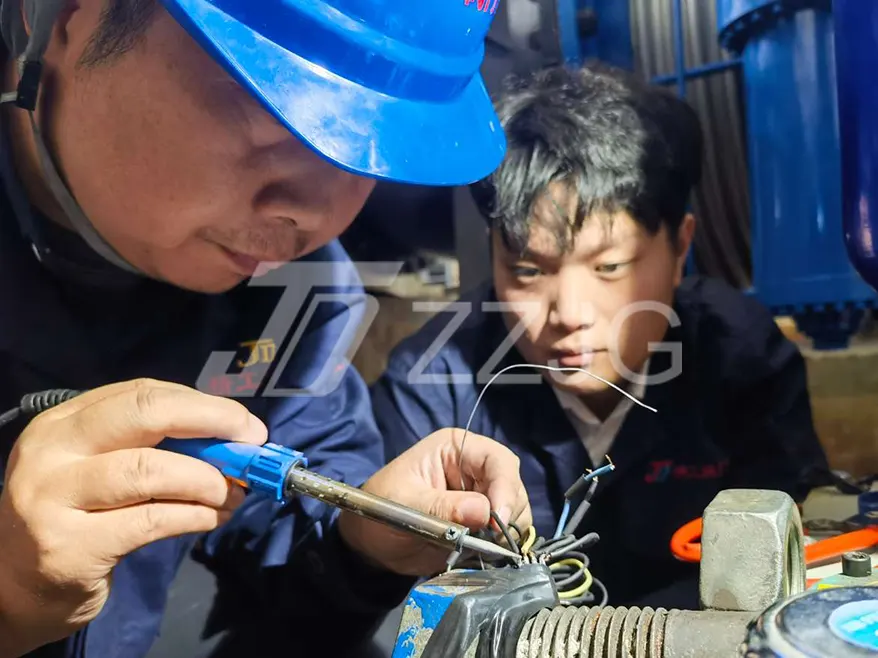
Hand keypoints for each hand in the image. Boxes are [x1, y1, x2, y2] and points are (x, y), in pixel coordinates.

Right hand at [0, 379, 266, 656]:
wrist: (14, 589)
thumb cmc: (76, 517)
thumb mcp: (102, 468)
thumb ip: (154, 447)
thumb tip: (232, 440)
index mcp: (62, 422)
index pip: (141, 394)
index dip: (202, 405)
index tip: (243, 424)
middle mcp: (51, 452)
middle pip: (144, 415)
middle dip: (211, 422)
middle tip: (250, 444)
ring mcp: (52, 498)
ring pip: (150, 469)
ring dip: (207, 480)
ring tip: (231, 493)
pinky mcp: (68, 546)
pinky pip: (151, 520)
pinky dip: (194, 515)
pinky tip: (211, 518)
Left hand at [338, 428, 531, 575]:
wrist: (370, 544)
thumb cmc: (379, 508)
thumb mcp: (403, 504)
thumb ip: (442, 507)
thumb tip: (484, 511)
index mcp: (456, 448)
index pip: (497, 460)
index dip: (505, 487)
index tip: (499, 519)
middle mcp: (474, 468)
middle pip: (513, 485)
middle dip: (508, 513)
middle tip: (491, 539)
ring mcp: (481, 496)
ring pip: (516, 511)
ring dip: (507, 533)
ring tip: (481, 546)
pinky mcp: (482, 524)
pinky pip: (507, 534)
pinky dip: (502, 546)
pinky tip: (484, 553)